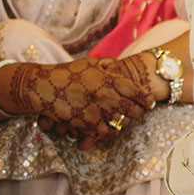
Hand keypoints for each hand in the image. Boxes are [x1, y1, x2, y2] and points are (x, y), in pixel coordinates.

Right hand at [6, 57, 155, 149]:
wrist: (42, 87)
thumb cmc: (67, 73)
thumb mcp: (90, 63)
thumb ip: (107, 64)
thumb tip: (118, 65)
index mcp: (109, 80)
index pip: (136, 91)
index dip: (147, 98)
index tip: (151, 101)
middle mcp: (106, 95)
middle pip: (132, 109)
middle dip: (139, 112)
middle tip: (141, 112)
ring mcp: (96, 110)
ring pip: (121, 121)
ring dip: (125, 122)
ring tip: (127, 120)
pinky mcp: (85, 122)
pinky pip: (105, 131)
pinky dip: (110, 131)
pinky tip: (111, 128)